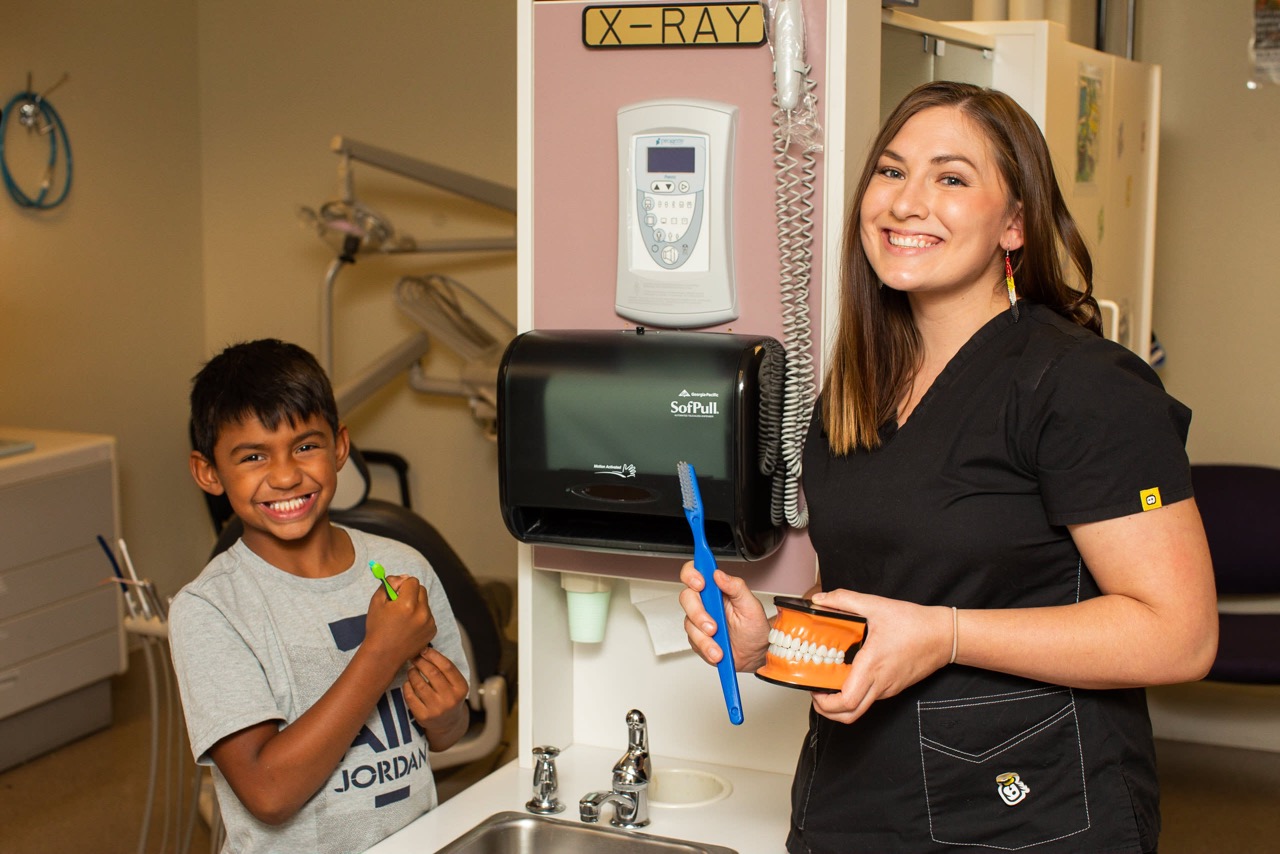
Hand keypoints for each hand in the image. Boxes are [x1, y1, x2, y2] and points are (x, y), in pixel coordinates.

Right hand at [364, 575, 437, 663]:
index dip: (403, 585)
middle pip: (421, 590)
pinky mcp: (432, 631)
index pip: (412, 581)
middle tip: (399, 604)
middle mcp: (422, 613)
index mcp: (408, 604)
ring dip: (416, 605)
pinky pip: (428, 616)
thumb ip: (390, 584)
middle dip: (411, 593)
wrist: (383, 655)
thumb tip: (403, 577)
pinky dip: (421, 617)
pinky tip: (409, 627)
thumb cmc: (377, 628)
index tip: (396, 593)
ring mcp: (429, 623)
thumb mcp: (377, 602)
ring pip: (425, 603)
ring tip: (403, 618)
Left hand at [403, 647, 468, 725]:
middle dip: (420, 662)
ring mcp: (437, 709)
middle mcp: (450, 699)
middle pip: (432, 673)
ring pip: (419, 684)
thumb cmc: (449, 697)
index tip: (424, 650)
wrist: (448, 724)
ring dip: (412, 673)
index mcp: (461, 688)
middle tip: (414, 657)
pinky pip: (410, 696)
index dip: (433, 655)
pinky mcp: (423, 716)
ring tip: (411, 670)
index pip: (446, 666)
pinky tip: (408, 683)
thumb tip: (425, 649)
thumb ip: (445, 670)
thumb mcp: (455, 684)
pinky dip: (407, 686)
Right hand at [678, 561, 769, 671]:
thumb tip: (719, 574)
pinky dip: (706, 648)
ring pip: (689, 622)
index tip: (700, 584)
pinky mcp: (697, 637)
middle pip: (686, 597)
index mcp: (717, 589)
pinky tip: (717, 651)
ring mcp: (699, 620)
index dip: (692, 574)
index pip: (695, 572)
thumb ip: (736, 586)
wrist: (755, 654)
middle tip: (713, 626)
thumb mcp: (751, 605)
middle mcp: (705, 602)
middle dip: (698, 613)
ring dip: (704, 637)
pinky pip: (693, 641)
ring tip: (719, 645)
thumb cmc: (754, 627)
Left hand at [807, 589, 951, 724]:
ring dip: (840, 702)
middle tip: (816, 690)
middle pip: (849, 715)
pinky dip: (854, 693)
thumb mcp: (876, 605)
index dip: (824, 702)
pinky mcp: (894, 687)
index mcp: (872, 667)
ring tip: (829, 680)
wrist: (945, 636)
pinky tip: (849, 674)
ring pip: (860, 709)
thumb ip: (844, 600)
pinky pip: (870, 698)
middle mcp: (880, 684)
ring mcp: (888, 689)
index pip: (845, 701)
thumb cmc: (915, 623)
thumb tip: (819, 600)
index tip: (813, 687)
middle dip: (827, 709)